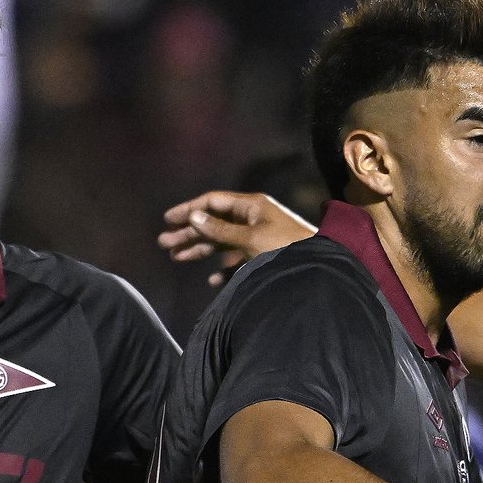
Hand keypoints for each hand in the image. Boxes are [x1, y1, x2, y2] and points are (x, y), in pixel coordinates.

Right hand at [157, 191, 314, 285]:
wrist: (318, 270)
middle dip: (189, 232)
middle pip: (214, 222)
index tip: (168, 220)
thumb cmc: (286, 248)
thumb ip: (220, 230)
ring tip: (177, 258)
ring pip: (222, 242)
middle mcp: (253, 218)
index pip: (213, 202)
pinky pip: (238, 261)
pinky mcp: (264, 257)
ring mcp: (258, 238)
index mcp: (251, 206)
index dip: (189, 209)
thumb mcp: (249, 238)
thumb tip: (193, 216)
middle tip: (164, 244)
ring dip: (200, 249)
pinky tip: (212, 281)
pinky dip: (224, 270)